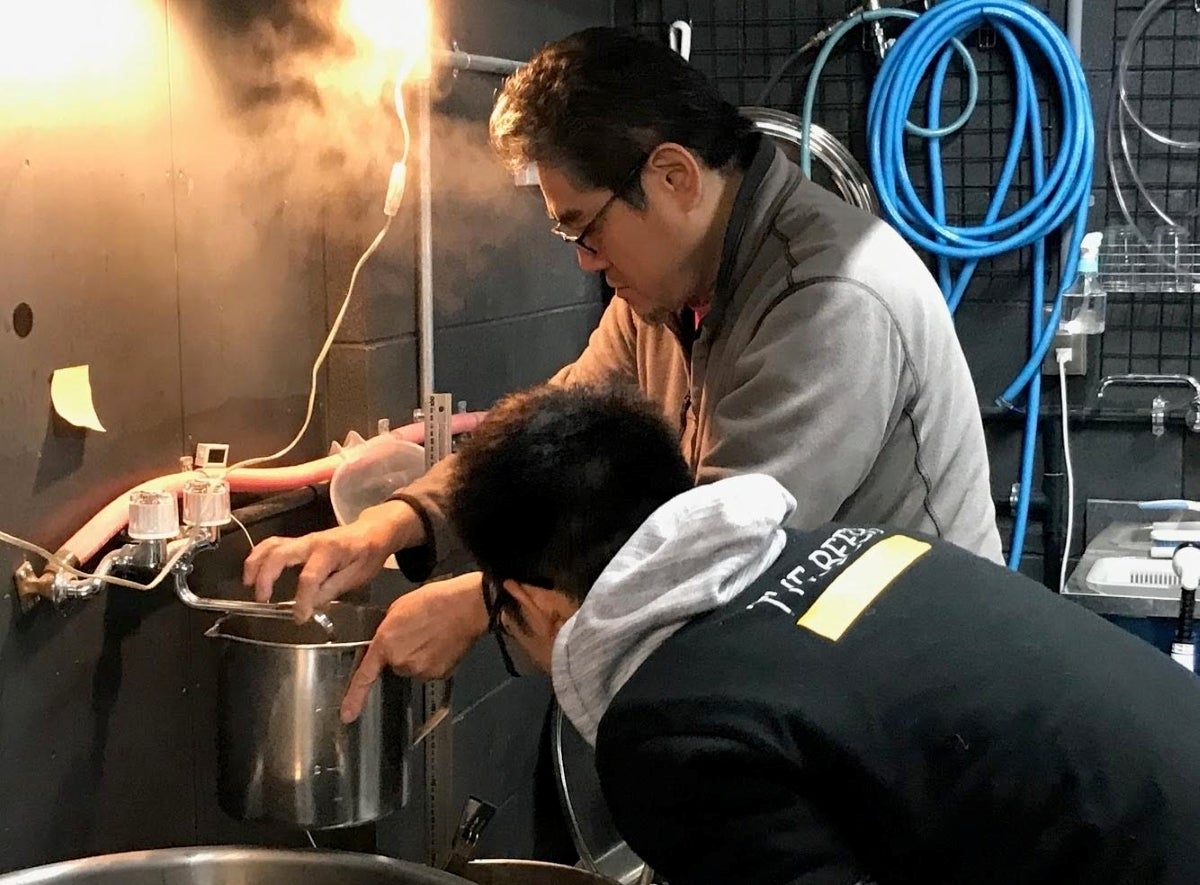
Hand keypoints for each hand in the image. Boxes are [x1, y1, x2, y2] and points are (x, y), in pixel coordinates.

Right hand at [242, 499, 423, 621]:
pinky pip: (272, 545)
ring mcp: (302, 540)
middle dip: (266, 577)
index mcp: (330, 551)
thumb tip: (310, 604)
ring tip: (249, 585)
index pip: (310, 577)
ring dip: (255, 564)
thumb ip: (332, 589)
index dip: (302, 599)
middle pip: (280, 555)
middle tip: (263, 600)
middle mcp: (311, 542)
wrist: (372, 531)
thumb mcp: (357, 576)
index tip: (300, 617)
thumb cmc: (367, 555)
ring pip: (271, 546)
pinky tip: (255, 574)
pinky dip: (259, 558)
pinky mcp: (298, 543)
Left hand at [340, 571, 488, 722]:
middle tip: (417, 632)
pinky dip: (436, 660)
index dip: (354, 697)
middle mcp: (401, 661)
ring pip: (414, 668)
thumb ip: (387, 629)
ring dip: (420, 656)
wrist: (466, 606)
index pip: (365, 675)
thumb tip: (388, 639)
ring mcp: (421, 670)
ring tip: (433, 634)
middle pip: (396, 665)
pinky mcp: (439, 674)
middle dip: (403, 652)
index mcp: (386, 643)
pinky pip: (431, 670)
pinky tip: (442, 643)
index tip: (347, 715)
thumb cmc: (435, 600)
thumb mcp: (399, 607)